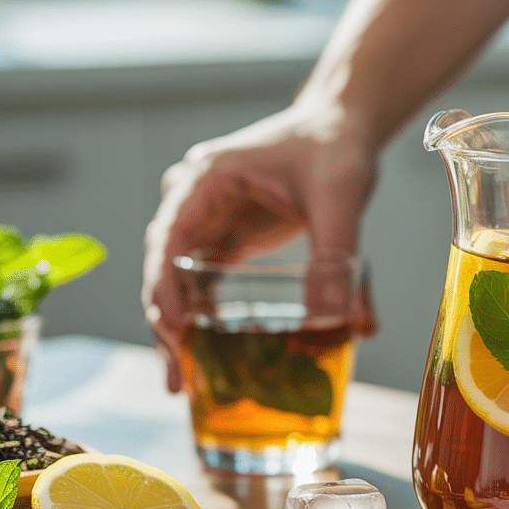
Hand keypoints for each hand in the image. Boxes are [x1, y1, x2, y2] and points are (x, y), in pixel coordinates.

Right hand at [143, 103, 379, 392]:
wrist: (342, 126)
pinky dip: (205, 318)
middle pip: (165, 269)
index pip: (169, 240)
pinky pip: (205, 284)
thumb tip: (344, 323)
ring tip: (186, 382)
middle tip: (177, 379)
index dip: (164, 289)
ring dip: (181, 329)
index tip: (172, 332)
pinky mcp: (227, 239)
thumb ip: (338, 256)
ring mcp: (207, 221)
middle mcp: (194, 200)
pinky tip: (209, 358)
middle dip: (168, 324)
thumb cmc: (335, 146)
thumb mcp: (340, 197)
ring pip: (180, 282)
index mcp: (206, 179)